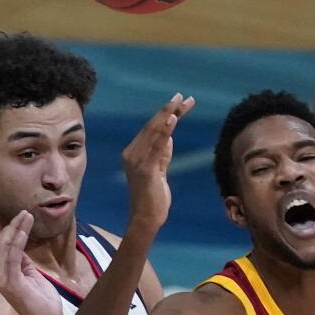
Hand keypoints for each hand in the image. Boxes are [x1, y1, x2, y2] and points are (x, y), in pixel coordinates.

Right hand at [0, 210, 63, 314]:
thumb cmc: (44, 303)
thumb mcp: (34, 278)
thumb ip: (24, 265)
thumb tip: (21, 250)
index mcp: (6, 275)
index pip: (2, 249)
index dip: (10, 232)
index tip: (23, 218)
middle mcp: (1, 277)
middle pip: (0, 245)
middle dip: (11, 227)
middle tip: (24, 213)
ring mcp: (4, 280)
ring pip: (4, 248)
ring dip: (16, 229)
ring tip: (26, 216)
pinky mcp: (12, 283)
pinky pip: (13, 257)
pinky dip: (18, 241)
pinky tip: (24, 230)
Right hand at [123, 93, 194, 228]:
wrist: (146, 218)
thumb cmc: (153, 197)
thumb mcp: (159, 170)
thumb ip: (162, 153)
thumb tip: (169, 135)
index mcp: (133, 152)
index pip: (151, 128)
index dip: (165, 113)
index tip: (180, 102)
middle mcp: (131, 153)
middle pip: (152, 126)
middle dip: (168, 109)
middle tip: (182, 96)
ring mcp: (137, 160)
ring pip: (154, 132)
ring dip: (168, 115)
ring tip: (180, 102)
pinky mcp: (145, 168)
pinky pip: (156, 145)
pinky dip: (165, 130)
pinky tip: (173, 119)